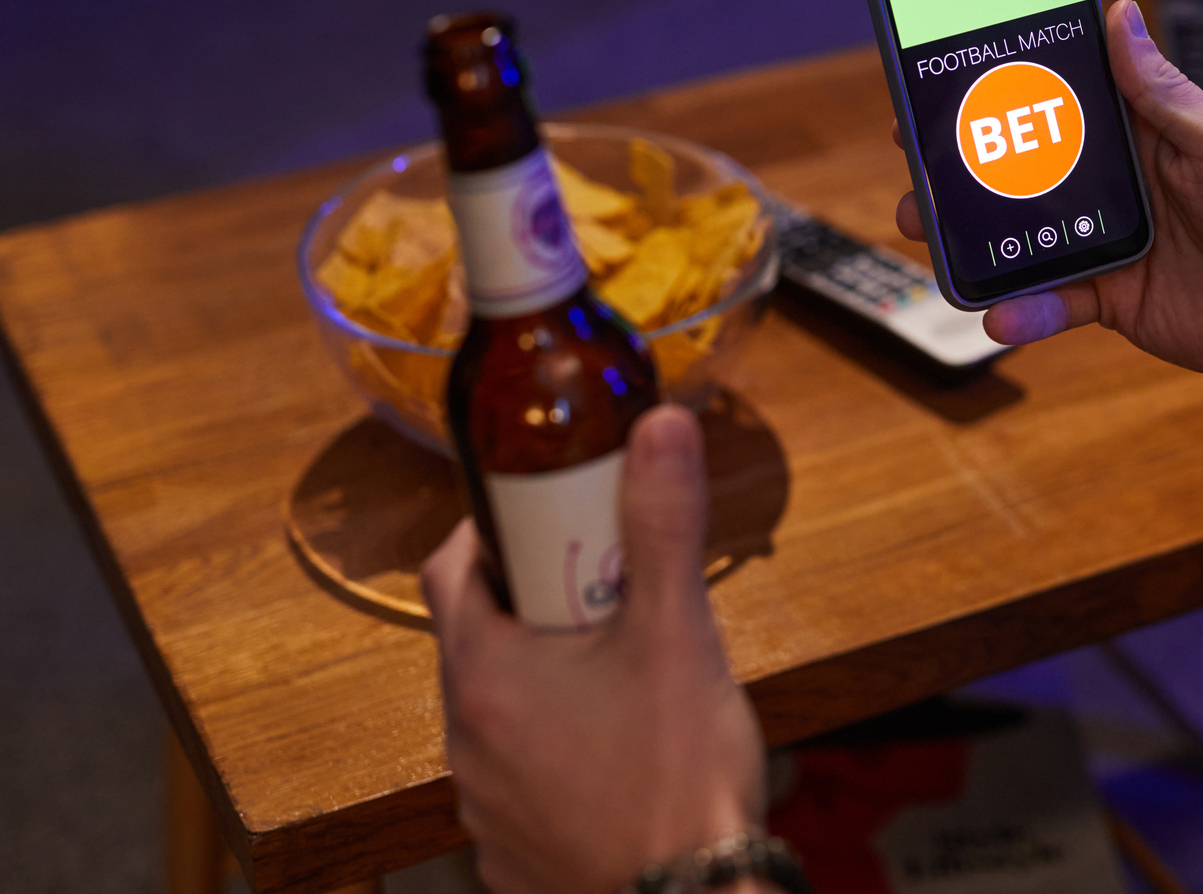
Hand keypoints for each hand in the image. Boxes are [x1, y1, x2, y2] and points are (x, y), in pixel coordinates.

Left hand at [422, 406, 766, 893]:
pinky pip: (522, 769)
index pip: (454, 565)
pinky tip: (625, 745)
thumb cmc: (675, 778)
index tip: (561, 513)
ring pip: (503, 703)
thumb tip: (660, 426)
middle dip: (542, 595)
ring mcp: (486, 801)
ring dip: (551, 670)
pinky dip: (561, 740)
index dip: (500, 526)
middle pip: (480, 632)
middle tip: (614, 584)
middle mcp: (466, 737)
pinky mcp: (514, 848)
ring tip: (631, 666)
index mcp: (487, 673)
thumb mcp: (677, 633)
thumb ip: (663, 524)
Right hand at [897, 0, 1202, 385]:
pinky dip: (1024, 313)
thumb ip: (1159, 89)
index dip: (1001, 93)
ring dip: (973, 239)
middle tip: (914, 165)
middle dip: (964, 169)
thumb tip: (1118, 14)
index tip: (942, 82)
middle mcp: (1117, 185)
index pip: (1057, 103)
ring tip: (928, 233)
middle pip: (1023, 171)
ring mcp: (1110, 244)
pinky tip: (1001, 316)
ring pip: (1023, 238)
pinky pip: (1054, 304)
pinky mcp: (1114, 300)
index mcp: (1141, 133)